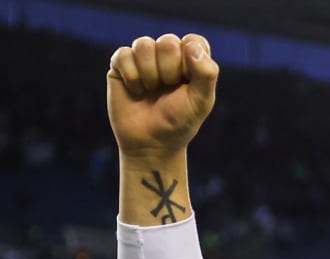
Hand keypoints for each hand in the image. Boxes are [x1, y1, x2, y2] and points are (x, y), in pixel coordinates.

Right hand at [107, 33, 218, 159]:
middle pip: (168, 42)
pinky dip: (132, 77)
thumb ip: (206, 74)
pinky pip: (124, 55)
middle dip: (169, 72)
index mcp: (190, 61)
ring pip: (144, 45)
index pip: (194, 41)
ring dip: (150, 75)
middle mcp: (167, 55)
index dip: (190, 62)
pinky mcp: (121, 63)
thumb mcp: (200, 102)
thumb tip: (191, 45)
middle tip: (168, 91)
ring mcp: (143, 58)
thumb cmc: (179, 122)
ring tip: (151, 91)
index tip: (188, 83)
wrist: (151, 143)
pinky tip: (136, 91)